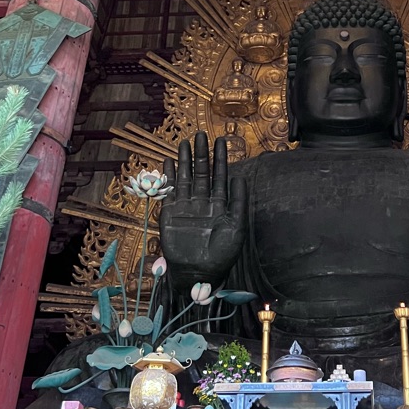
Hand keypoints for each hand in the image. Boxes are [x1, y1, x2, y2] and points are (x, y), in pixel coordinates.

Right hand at [159, 131, 246, 290]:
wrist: (200, 273)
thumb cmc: (222, 254)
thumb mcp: (237, 227)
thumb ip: (238, 201)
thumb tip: (239, 177)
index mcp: (220, 205)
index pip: (220, 176)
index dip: (220, 159)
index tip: (221, 141)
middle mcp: (202, 202)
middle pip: (202, 172)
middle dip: (202, 154)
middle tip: (202, 134)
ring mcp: (186, 207)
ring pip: (186, 178)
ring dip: (185, 160)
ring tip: (185, 142)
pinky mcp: (171, 214)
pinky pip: (170, 192)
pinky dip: (169, 177)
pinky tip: (169, 162)